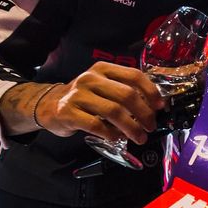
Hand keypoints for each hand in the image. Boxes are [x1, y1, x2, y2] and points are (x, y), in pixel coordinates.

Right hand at [36, 62, 164, 144]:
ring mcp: (78, 95)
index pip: (134, 76)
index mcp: (104, 69)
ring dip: (131, 128)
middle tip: (150, 126)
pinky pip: (96, 125)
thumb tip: (152, 107)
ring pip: (113, 111)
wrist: (48, 104)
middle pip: (127, 95)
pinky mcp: (68, 112)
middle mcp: (91, 78)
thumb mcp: (102, 86)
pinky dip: (111, 134)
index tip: (160, 107)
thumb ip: (124, 90)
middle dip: (144, 114)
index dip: (151, 92)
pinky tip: (117, 139)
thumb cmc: (84, 97)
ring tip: (139, 137)